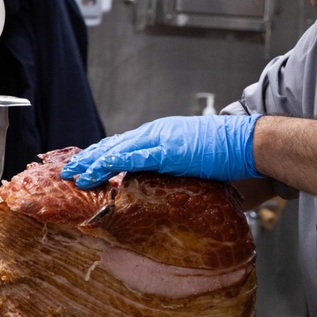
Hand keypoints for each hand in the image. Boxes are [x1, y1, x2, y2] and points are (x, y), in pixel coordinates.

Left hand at [60, 114, 262, 187]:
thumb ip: (176, 168)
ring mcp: (161, 138)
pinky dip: (109, 162)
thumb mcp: (195, 160)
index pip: (127, 143)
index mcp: (164, 134)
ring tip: (74, 174)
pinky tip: (94, 170)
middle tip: (70, 170)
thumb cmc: (229, 154)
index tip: (88, 165)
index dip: (105, 154)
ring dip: (93, 162)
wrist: (247, 142)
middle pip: (115, 144)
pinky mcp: (166, 149)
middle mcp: (158, 132)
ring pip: (117, 148)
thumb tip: (167, 184)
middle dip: (91, 157)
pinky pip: (131, 156)